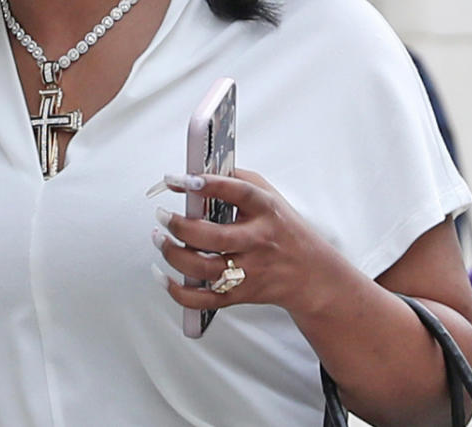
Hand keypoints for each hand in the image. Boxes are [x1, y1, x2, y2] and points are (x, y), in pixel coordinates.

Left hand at [150, 169, 352, 318]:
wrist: (311, 274)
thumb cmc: (284, 229)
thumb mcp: (270, 197)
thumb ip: (237, 181)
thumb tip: (196, 173)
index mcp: (266, 210)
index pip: (238, 192)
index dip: (209, 184)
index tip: (183, 178)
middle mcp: (259, 240)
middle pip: (214, 237)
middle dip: (180, 225)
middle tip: (162, 215)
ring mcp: (250, 270)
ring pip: (203, 268)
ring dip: (173, 253)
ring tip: (159, 238)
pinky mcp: (241, 294)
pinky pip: (204, 299)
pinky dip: (178, 291)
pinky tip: (164, 276)